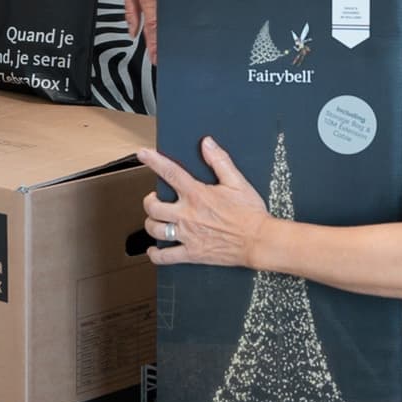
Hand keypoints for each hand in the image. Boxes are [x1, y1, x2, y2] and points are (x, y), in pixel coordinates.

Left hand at [122, 0, 183, 55]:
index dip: (156, 44)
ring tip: (176, 38)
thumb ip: (130, 9)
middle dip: (168, 38)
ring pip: (178, 9)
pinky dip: (184, 8)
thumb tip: (132, 30)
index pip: (153, 24)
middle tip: (168, 53)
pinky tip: (184, 16)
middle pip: (168, 19)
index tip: (158, 57)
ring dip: (176, 24)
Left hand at [133, 139, 271, 267]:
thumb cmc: (250, 214)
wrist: (258, 241)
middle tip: (155, 198)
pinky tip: (155, 250)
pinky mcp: (191, 253)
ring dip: (151, 223)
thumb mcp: (237, 182)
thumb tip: (207, 144)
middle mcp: (188, 215)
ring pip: (155, 229)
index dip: (153, 161)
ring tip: (156, 219)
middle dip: (149, 200)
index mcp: (197, 195)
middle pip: (153, 206)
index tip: (143, 154)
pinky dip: (156, 254)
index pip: (170, 173)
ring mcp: (187, 235)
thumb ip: (220, 161)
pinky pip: (165, 257)